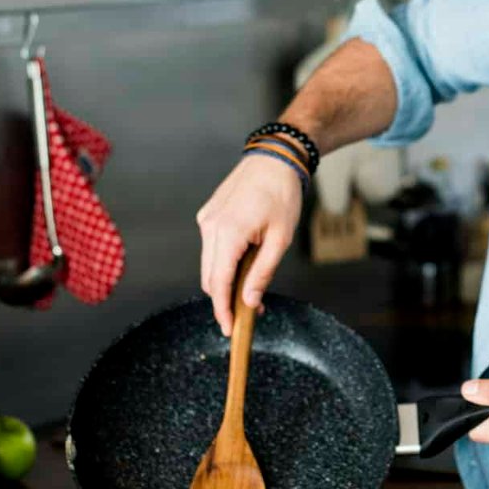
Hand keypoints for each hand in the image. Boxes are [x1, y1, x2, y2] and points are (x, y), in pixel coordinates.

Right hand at [195, 153, 303, 334]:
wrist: (274, 159)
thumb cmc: (282, 195)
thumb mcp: (280, 239)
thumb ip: (262, 272)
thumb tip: (250, 302)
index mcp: (228, 233)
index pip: (218, 283)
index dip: (222, 310)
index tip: (229, 330)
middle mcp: (210, 227)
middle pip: (210, 277)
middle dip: (225, 298)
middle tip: (251, 312)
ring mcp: (207, 220)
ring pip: (209, 264)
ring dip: (226, 279)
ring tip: (251, 287)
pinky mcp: (209, 215)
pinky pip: (212, 247)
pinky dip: (224, 261)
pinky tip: (244, 262)